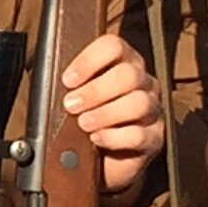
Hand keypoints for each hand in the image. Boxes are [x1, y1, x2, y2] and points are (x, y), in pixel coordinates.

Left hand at [58, 32, 163, 197]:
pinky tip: (97, 139)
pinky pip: (140, 134)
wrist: (102, 160)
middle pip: (128, 74)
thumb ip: (70, 85)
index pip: (114, 46)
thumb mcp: (75, 97)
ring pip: (139, 103)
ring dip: (106, 113)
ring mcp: (153, 109)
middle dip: (95, 90)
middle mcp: (142, 81)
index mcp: (123, 62)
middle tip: (71, 105)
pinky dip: (115, 137)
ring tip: (83, 123)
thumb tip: (52, 82)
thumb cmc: (86, 119)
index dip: (89, 60)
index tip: (68, 80)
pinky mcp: (155, 138)